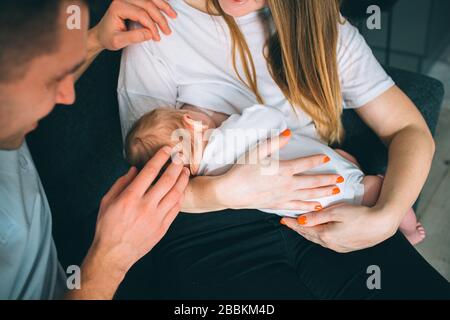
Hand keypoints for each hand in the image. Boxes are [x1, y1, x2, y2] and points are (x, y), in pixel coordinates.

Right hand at [86, 147, 189, 276]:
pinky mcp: (163, 228)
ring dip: (182, 181)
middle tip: (181, 157)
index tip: (167, 150)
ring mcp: (156, 218)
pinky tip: (181, 190)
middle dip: (176, 166)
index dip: (160, 158)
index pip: (149, 171)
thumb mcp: (107, 201)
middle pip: (166, 181)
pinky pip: (176, 209)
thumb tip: (135, 170)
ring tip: (185, 172)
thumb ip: (121, 183)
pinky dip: (180, 197)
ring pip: (175, 194)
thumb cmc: (107, 226)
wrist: (114, 253)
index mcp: (130, 197)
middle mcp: (145, 206)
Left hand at [91, 0, 176, 51]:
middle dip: (160, 18)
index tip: (157, 38)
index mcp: (118, 7)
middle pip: (148, 4)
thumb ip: (134, 37)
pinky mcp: (133, 1)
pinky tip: (167, 8)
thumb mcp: (118, 41)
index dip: (152, 26)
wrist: (101, 34)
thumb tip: (150, 34)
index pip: (141, 14)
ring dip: (164, 6)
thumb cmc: (108, 37)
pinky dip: (160, 3)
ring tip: (173, 16)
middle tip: (167, 31)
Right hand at [217, 130, 342, 211]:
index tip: (326, 157)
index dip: (316, 160)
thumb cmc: (241, 170)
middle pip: (312, 182)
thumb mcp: (256, 152)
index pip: (304, 164)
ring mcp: (283, 196)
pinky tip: (317, 206)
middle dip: (327, 180)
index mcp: (282, 169)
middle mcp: (286, 184)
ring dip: (323, 193)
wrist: (231, 191)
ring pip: (308, 195)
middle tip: (341, 179)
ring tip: (335, 192)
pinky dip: (308, 206)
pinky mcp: (278, 205)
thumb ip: (274, 143)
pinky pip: (297, 206)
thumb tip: (288, 133)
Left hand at [281, 204, 398, 252]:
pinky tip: (318, 231)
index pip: (303, 229)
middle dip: (298, 228)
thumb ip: (317, 216)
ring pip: (318, 239)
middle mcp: (331, 244)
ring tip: (300, 227)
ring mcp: (339, 247)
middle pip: (309, 235)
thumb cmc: (360, 215)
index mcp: (326, 235)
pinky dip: (319, 235)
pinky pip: (327, 241)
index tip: (283, 219)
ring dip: (308, 232)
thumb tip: (300, 221)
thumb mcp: (336, 212)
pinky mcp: (347, 247)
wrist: (382, 224)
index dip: (292, 223)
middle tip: (288, 222)